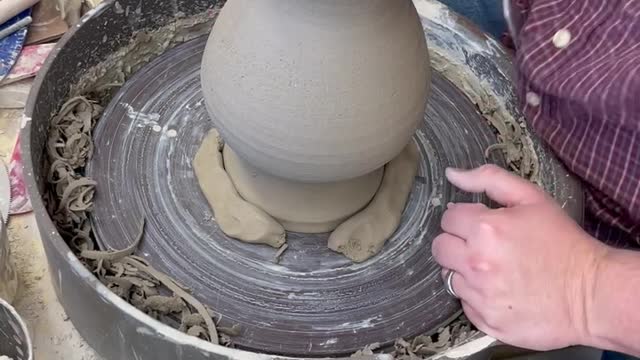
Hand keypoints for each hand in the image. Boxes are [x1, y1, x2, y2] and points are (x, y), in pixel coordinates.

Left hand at [432, 165, 607, 350]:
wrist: (591, 294)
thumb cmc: (562, 242)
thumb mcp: (532, 199)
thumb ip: (488, 179)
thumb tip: (451, 173)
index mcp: (485, 229)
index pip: (448, 218)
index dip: (464, 219)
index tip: (481, 225)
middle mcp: (475, 263)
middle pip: (440, 248)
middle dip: (457, 243)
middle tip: (482, 247)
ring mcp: (479, 295)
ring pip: (449, 276)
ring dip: (465, 271)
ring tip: (495, 270)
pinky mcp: (486, 320)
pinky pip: (465, 303)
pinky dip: (477, 297)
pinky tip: (500, 291)